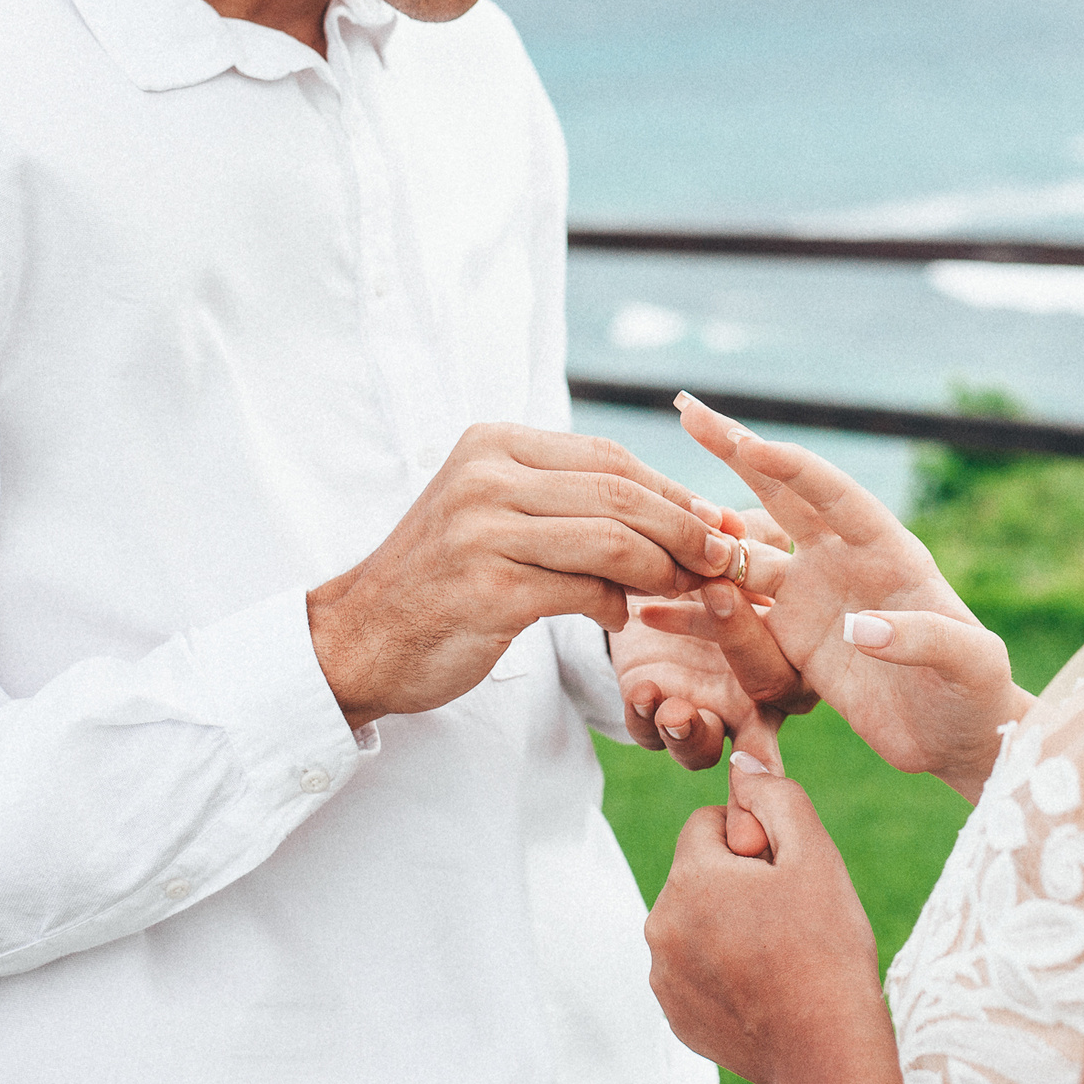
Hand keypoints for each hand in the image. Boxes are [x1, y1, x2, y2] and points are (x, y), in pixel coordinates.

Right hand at [307, 424, 723, 726]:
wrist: (357, 639)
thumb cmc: (442, 579)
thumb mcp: (494, 513)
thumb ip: (566, 501)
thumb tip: (679, 509)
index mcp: (493, 444)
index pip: (608, 457)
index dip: (673, 490)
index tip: (720, 520)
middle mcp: (486, 475)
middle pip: (619, 492)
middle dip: (686, 527)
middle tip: (726, 558)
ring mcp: (482, 530)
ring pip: (611, 538)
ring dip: (663, 569)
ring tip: (685, 590)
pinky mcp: (487, 588)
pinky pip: (583, 589)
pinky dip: (615, 605)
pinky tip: (619, 618)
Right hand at [642, 393, 1029, 799]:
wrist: (958, 739)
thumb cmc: (976, 693)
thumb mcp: (967, 663)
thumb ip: (922, 637)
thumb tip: (862, 627)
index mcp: (889, 551)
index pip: (835, 496)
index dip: (794, 469)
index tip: (750, 444)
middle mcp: (845, 562)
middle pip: (783, 496)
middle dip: (737, 452)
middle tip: (690, 410)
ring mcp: (814, 598)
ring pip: (746, 557)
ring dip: (703, 538)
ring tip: (648, 515)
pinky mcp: (793, 639)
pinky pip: (737, 618)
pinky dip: (696, 609)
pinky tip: (650, 605)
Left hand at [645, 757, 911, 1083]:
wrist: (826, 1050)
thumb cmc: (826, 947)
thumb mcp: (814, 854)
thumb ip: (774, 796)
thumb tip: (742, 761)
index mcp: (689, 878)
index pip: (706, 824)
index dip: (751, 840)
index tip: (782, 873)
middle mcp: (660, 924)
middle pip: (697, 874)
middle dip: (734, 881)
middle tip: (786, 915)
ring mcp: (663, 974)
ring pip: (694, 920)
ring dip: (725, 924)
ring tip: (776, 953)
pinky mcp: (673, 1012)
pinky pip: (692, 968)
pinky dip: (720, 969)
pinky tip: (761, 986)